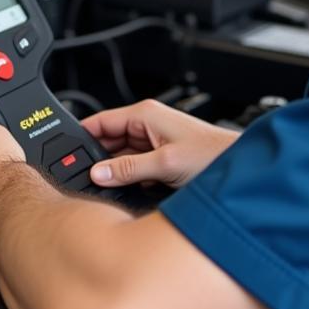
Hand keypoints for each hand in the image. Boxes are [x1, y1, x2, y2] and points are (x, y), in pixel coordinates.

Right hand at [82, 99, 238, 188]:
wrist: (243, 171)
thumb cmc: (214, 156)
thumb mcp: (165, 164)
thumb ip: (129, 169)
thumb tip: (98, 173)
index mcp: (145, 115)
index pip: (100, 121)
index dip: (81, 138)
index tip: (65, 155)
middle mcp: (149, 125)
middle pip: (108, 142)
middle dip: (98, 160)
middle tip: (84, 181)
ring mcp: (155, 143)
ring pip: (121, 158)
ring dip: (115, 173)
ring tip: (108, 190)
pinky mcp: (162, 160)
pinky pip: (135, 169)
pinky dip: (130, 180)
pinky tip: (130, 193)